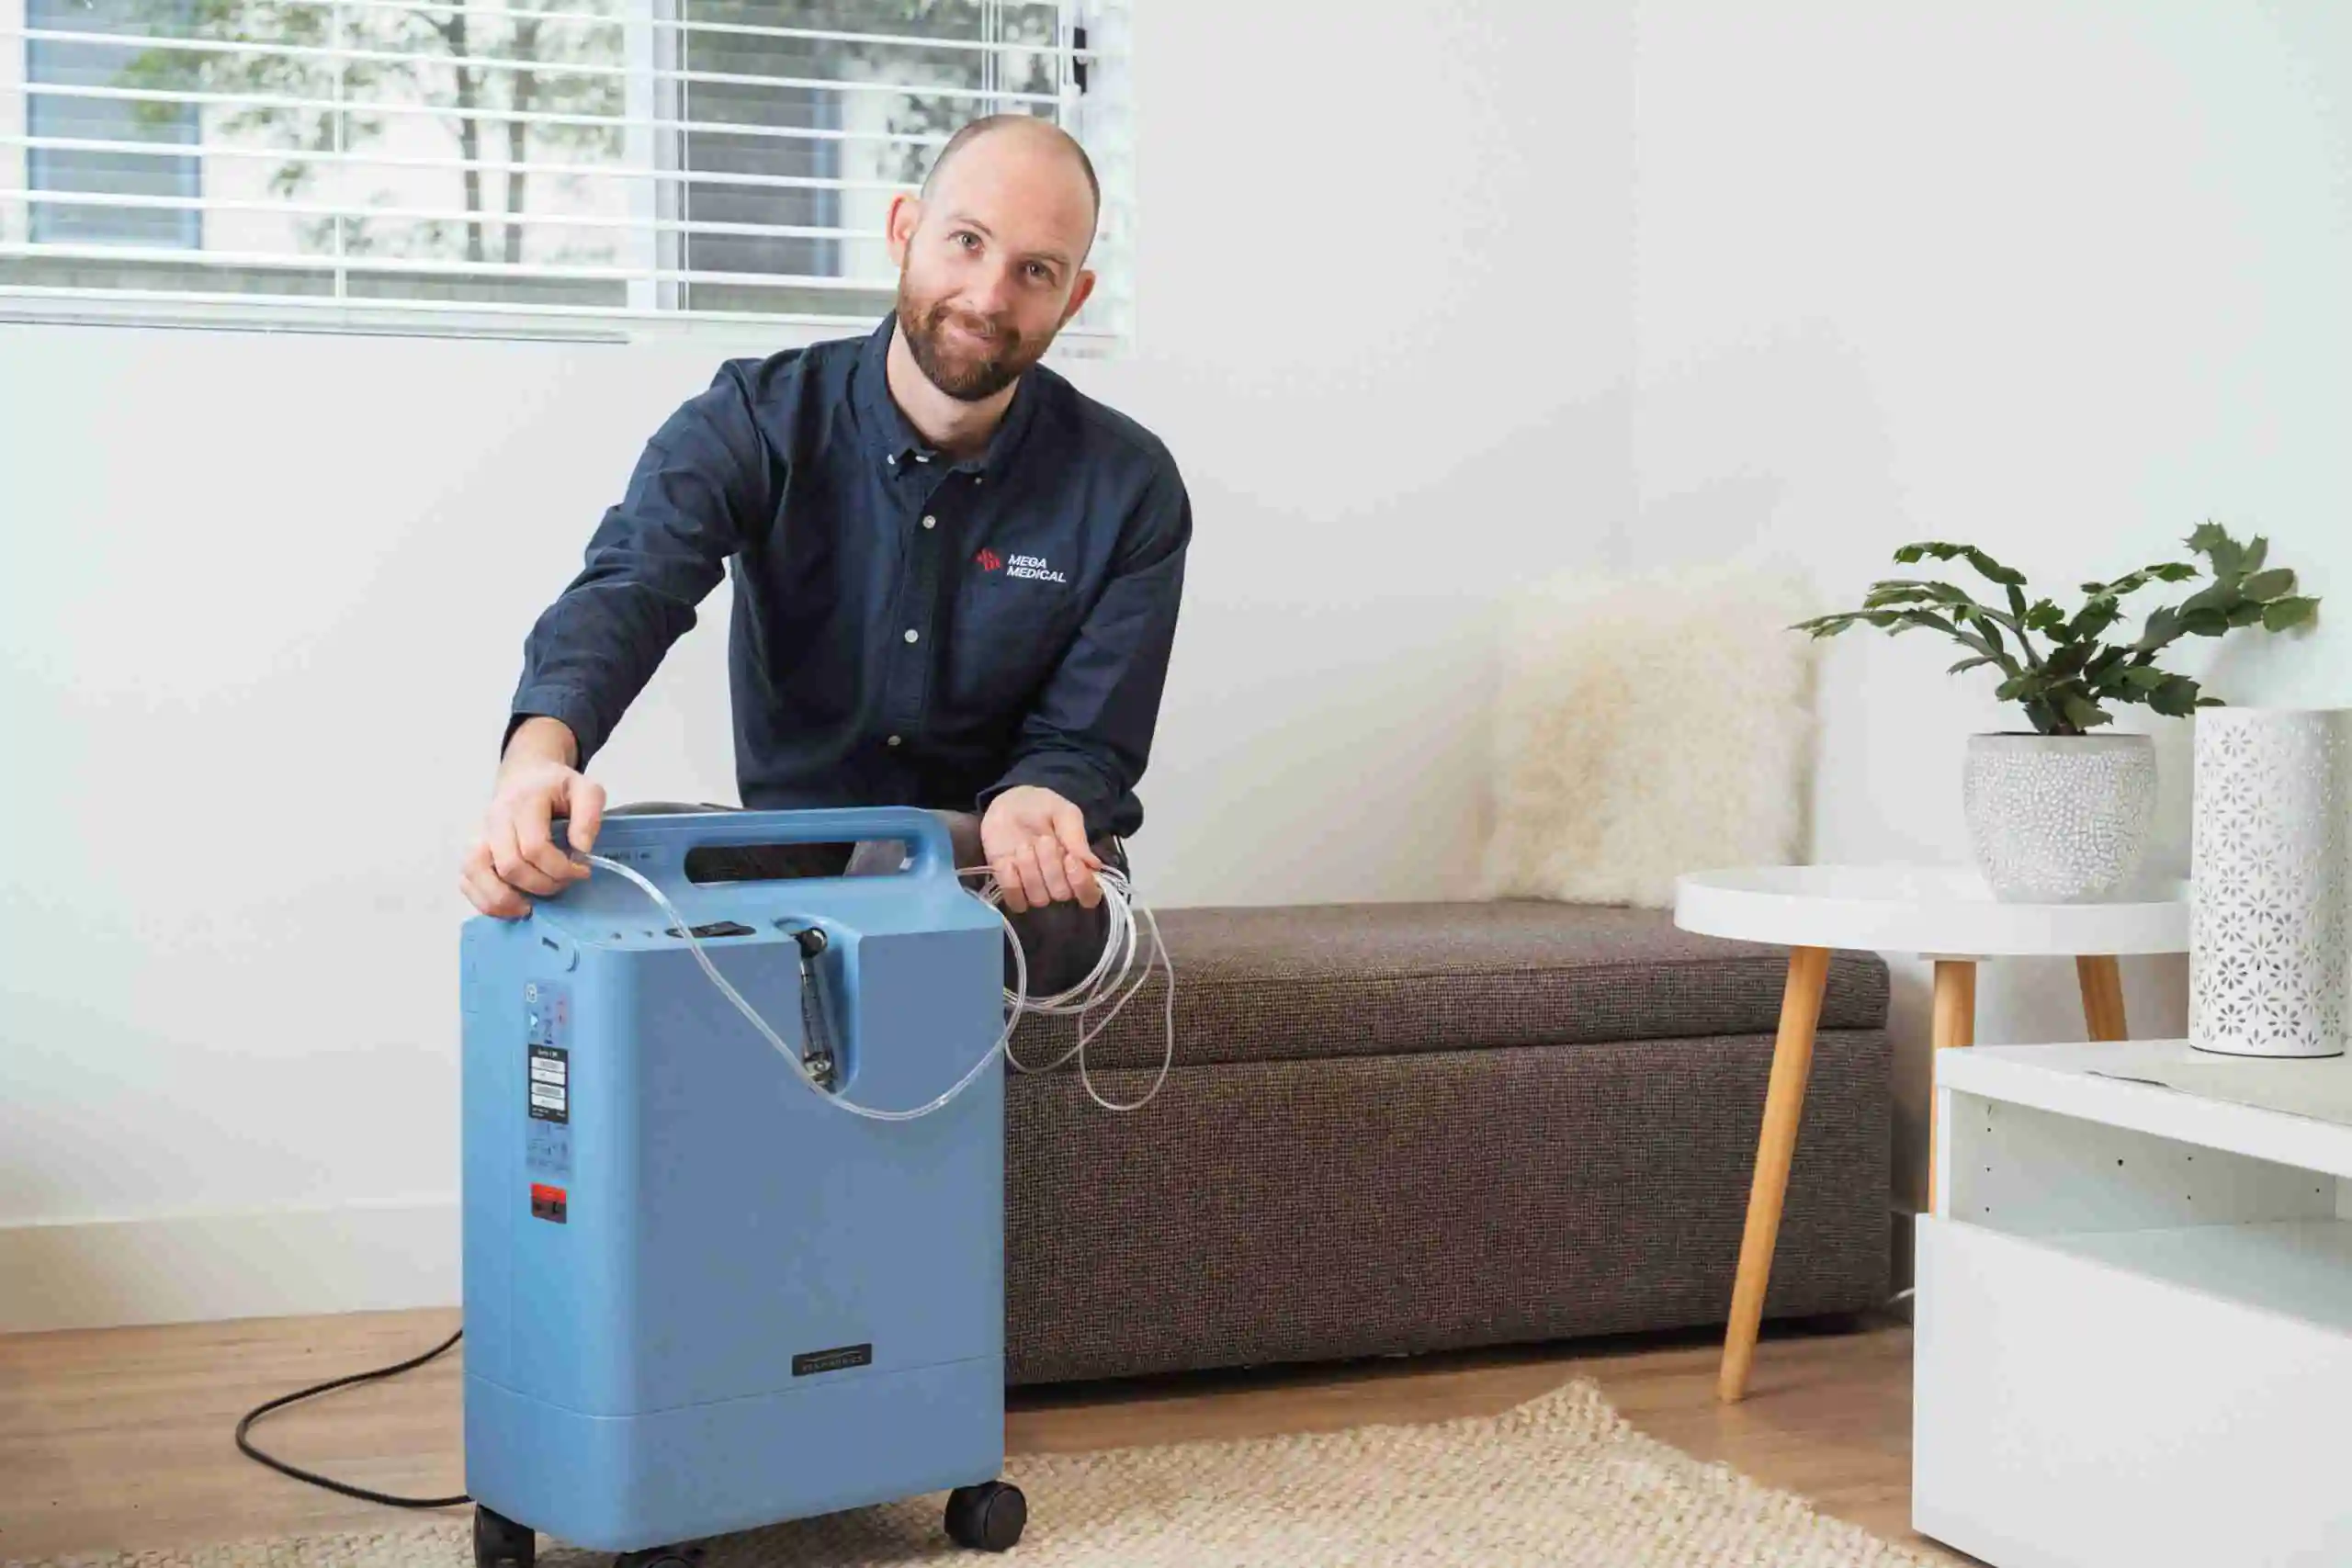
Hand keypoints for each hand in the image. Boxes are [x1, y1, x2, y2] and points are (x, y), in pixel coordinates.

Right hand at [461, 718, 604, 918]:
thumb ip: (590, 816)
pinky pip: (466, 880)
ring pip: (477, 873)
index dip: (561, 868)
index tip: (582, 871)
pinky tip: (511, 907)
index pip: (535, 847)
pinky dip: (485, 900)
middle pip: (509, 865)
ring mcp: (479, 834)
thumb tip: (581, 849)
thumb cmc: (557, 789)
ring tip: (530, 907)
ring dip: (505, 898)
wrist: (527, 777)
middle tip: (563, 884)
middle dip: (541, 885)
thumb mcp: (586, 790)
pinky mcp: (472, 849)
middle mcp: (495, 818)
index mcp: (523, 802)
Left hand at [980, 786, 1103, 913]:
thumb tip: (1094, 864)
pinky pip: (1015, 901)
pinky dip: (1010, 881)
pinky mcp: (1010, 889)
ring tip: (1023, 846)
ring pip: (1038, 899)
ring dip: (1029, 870)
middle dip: (1050, 866)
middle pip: (1061, 894)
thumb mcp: (1063, 812)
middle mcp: (1058, 883)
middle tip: (1042, 840)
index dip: (1080, 881)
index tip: (1070, 858)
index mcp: (1078, 867)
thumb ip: (1077, 836)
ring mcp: (1034, 889)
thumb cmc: (1040, 808)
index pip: (1090, 895)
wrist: (1007, 805)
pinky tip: (1007, 860)